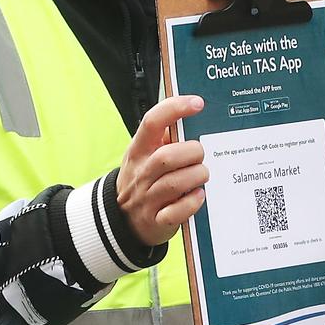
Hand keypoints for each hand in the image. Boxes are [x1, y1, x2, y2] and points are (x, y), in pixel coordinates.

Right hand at [116, 96, 207, 246]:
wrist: (122, 220)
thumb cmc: (143, 180)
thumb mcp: (144, 156)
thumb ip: (164, 138)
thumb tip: (193, 118)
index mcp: (138, 151)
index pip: (152, 122)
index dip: (175, 108)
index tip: (197, 103)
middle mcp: (141, 174)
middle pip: (167, 157)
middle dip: (192, 152)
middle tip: (200, 155)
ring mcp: (147, 199)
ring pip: (174, 184)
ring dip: (196, 176)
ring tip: (202, 174)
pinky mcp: (156, 221)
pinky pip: (176, 212)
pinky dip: (192, 203)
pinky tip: (198, 195)